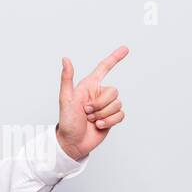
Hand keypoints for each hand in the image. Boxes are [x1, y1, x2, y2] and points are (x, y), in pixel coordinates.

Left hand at [55, 46, 128, 160]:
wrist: (73, 143)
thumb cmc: (67, 121)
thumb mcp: (65, 99)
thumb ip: (67, 78)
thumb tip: (65, 59)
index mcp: (89, 86)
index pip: (104, 68)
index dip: (115, 58)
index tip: (126, 48)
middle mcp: (99, 94)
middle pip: (114, 91)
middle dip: (101, 104)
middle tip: (87, 111)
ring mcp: (106, 106)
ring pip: (118, 104)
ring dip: (103, 114)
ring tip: (91, 120)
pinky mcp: (111, 118)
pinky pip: (121, 115)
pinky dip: (109, 122)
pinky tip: (99, 126)